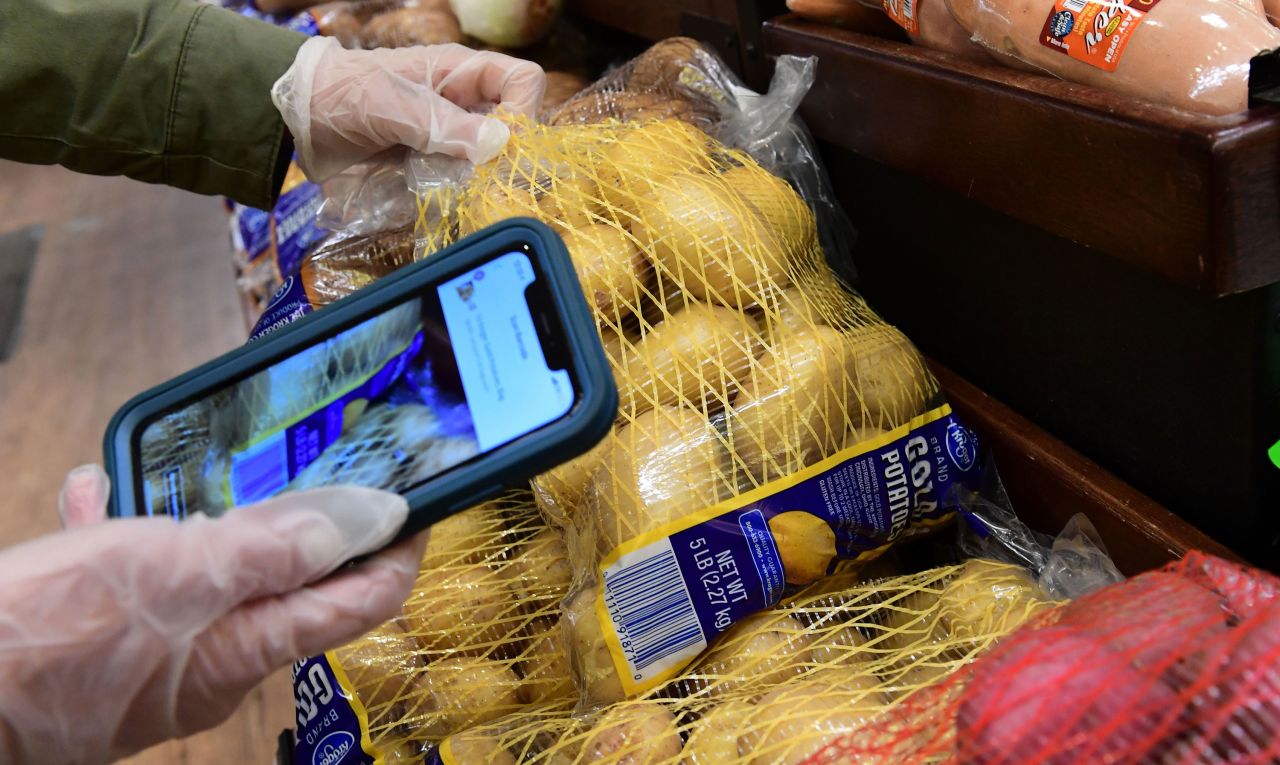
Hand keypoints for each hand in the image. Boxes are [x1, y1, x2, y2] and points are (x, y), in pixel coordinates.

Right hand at [0, 465, 426, 764]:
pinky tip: (95, 493)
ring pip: (207, 569)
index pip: (361, 600)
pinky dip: (126, 532)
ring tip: (180, 467)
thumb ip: (279, 544)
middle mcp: (215, 659)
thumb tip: (376, 516)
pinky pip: (136, 579)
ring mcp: (158, 654)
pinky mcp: (104, 644)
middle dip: (297, 516)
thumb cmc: (46, 641)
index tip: (421, 499)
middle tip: (300, 458)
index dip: (399, 550)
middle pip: (289, 579)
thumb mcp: (179, 570)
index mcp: (249, 647)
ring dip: (201, 514)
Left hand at [272, 37, 545, 181]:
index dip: (525, 112)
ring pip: (492, 157)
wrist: (297, 117)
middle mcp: (464, 101)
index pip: (523, 81)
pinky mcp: (433, 160)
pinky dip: (457, 191)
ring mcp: (450, 133)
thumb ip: (444, 125)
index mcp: (461, 71)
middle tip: (485, 183)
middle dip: (506, 156)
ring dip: (480, 179)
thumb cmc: (342, 94)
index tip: (505, 148)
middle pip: (514, 125)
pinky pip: (463, 178)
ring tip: (456, 192)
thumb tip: (499, 143)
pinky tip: (438, 198)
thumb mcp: (391, 106)